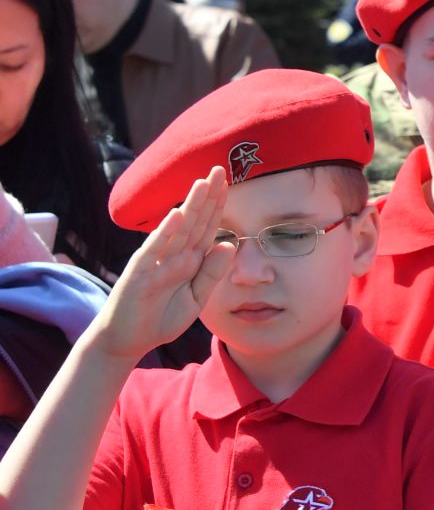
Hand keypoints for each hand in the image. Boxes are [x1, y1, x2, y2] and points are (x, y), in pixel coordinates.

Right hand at [93, 169, 234, 360]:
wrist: (128, 340)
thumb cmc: (160, 318)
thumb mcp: (196, 299)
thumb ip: (211, 273)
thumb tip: (229, 244)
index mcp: (189, 260)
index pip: (207, 228)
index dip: (218, 207)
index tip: (230, 184)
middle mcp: (174, 255)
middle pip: (195, 222)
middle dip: (208, 197)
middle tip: (221, 169)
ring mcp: (156, 261)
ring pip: (178, 229)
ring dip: (190, 206)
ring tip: (203, 182)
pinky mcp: (140, 272)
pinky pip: (155, 249)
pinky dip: (166, 232)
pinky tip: (177, 214)